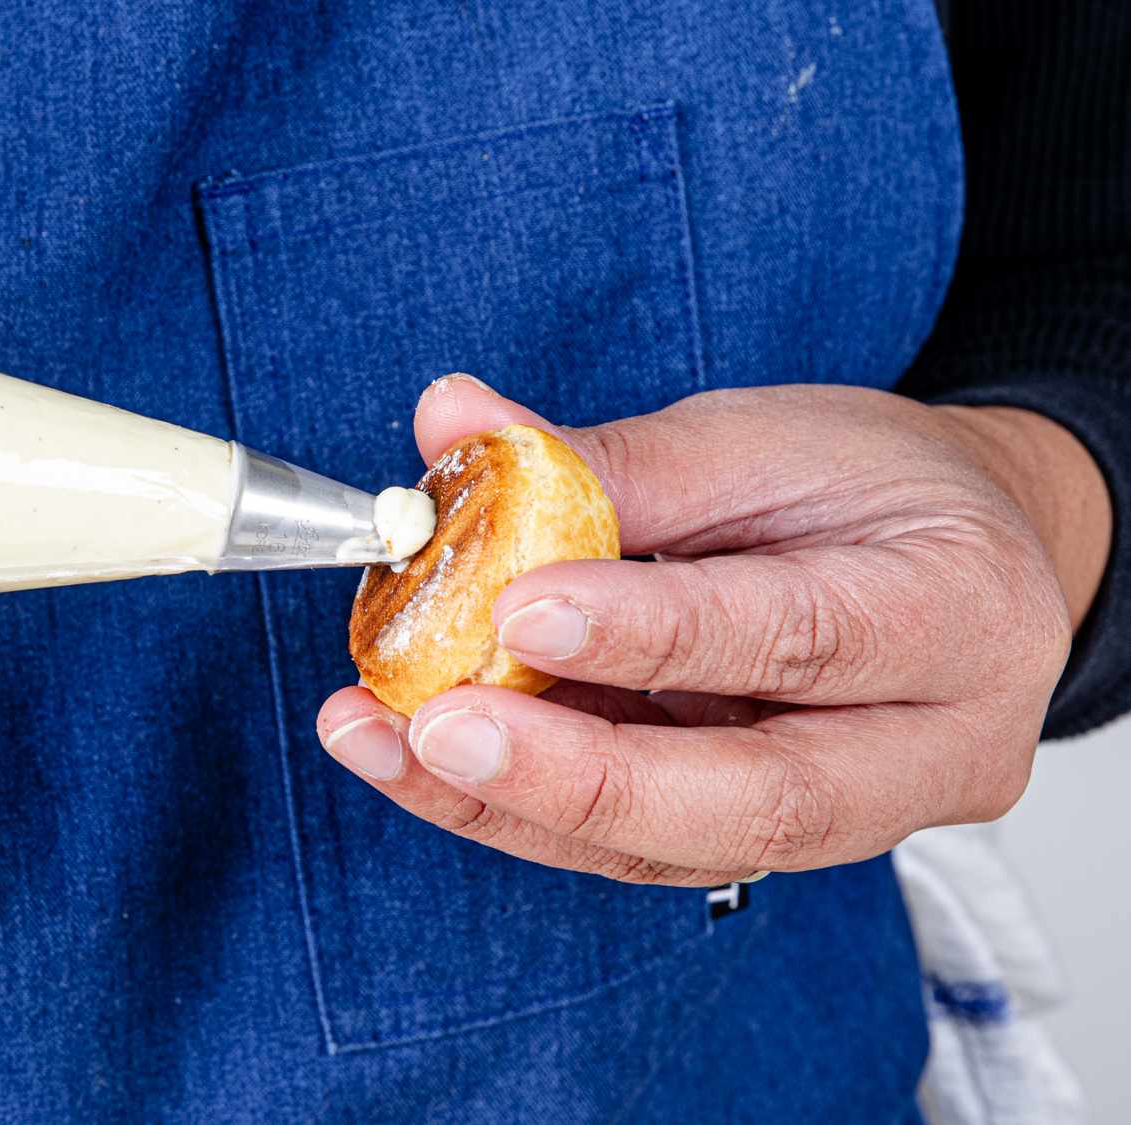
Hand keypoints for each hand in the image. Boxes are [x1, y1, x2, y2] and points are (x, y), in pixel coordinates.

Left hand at [317, 376, 1111, 884]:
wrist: (956, 559)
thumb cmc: (874, 486)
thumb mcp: (765, 439)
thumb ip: (608, 457)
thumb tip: (451, 426)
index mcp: (957, 616)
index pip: (799, 640)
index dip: (651, 632)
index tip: (518, 603)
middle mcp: (928, 749)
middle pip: (751, 799)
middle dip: (574, 775)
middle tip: (434, 727)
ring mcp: (853, 817)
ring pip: (676, 844)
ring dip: (511, 803)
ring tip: (382, 740)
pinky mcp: (766, 837)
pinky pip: (637, 844)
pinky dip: (519, 806)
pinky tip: (420, 757)